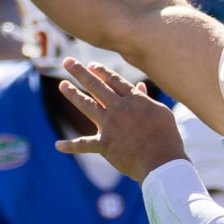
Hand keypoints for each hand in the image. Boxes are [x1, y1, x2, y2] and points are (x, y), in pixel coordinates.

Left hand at [56, 59, 184, 182]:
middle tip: (67, 62)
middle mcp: (119, 108)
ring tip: (62, 85)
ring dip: (73, 95)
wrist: (162, 161)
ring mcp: (110, 126)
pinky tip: (57, 145)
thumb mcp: (161, 113)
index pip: (114, 80)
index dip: (101, 71)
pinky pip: (84, 144)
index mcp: (134, 100)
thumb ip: (146, 98)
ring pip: (87, 106)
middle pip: (96, 86)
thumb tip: (140, 85)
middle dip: (80, 72)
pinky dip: (70, 146)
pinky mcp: (104, 145)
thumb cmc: (166, 137)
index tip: (91, 65)